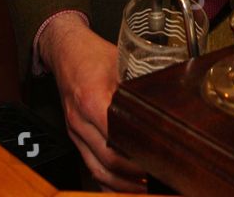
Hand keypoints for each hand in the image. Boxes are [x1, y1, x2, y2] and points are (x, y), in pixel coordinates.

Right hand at [40, 15, 145, 191]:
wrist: (66, 50)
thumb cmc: (93, 55)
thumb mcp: (122, 64)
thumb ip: (139, 86)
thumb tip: (167, 102)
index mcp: (93, 100)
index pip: (116, 141)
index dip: (138, 157)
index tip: (159, 161)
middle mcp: (80, 120)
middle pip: (108, 162)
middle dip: (134, 176)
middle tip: (158, 177)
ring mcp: (75, 131)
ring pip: (97, 170)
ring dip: (121, 185)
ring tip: (144, 188)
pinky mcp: (74, 135)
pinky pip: (89, 165)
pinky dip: (106, 181)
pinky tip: (123, 185)